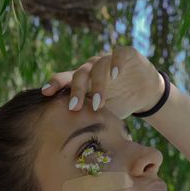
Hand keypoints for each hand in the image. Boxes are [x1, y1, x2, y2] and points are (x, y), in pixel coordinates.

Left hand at [41, 46, 164, 118]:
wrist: (145, 94)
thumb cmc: (119, 103)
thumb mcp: (102, 113)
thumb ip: (89, 116)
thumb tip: (69, 136)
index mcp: (84, 80)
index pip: (66, 80)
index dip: (55, 84)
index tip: (45, 93)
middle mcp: (93, 67)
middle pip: (80, 74)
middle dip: (76, 91)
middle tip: (74, 107)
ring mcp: (108, 59)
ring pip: (98, 67)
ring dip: (97, 86)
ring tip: (98, 104)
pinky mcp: (126, 54)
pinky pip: (119, 54)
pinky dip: (116, 63)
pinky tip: (115, 75)